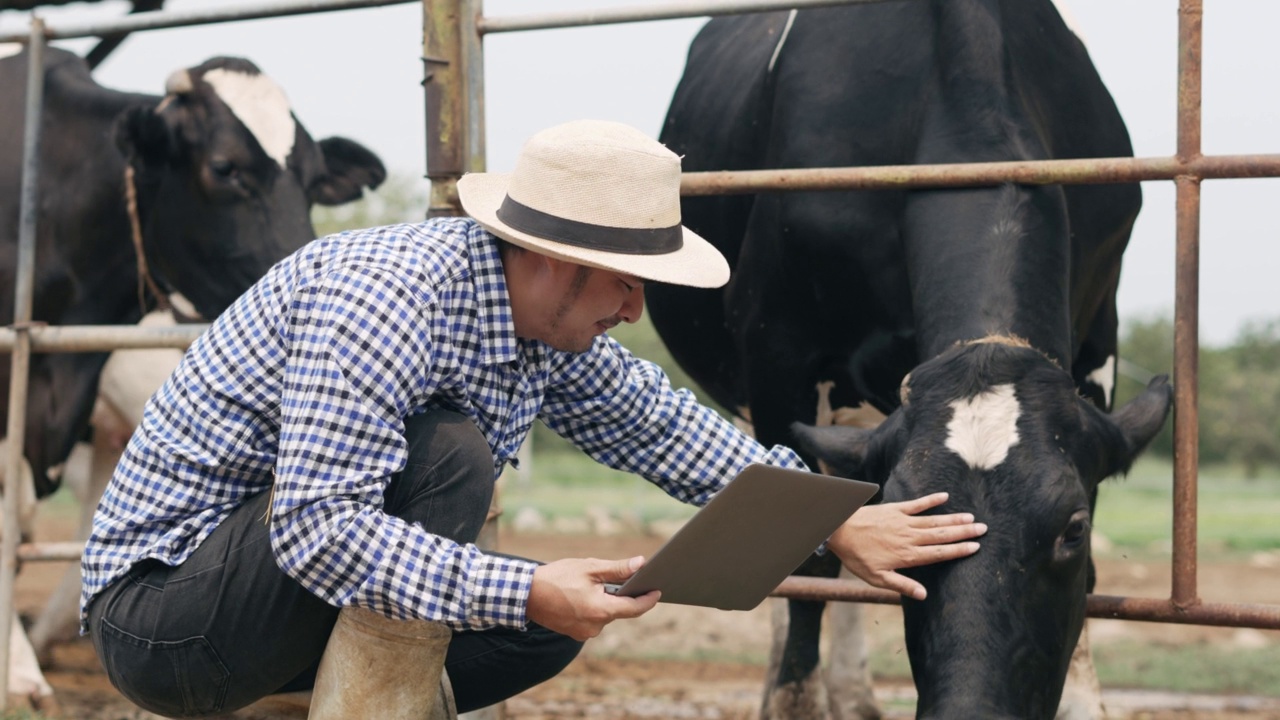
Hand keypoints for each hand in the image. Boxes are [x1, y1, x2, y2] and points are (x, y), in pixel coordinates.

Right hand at [526, 556, 660, 640]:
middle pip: (619, 610)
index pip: (634, 608)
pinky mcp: (575, 633)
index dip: (648, 599)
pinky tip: (580, 595)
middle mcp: (595, 627)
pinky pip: (592, 620)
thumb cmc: (557, 577)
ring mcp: (584, 633)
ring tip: (588, 585)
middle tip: (613, 578)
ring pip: (605, 614)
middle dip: (620, 595)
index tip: (658, 591)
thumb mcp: (589, 568)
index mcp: (601, 610)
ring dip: (604, 601)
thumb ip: (617, 569)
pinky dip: (593, 608)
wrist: (525, 594)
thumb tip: (641, 564)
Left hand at [826, 492, 985, 600]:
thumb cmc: (857, 556)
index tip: (976, 547)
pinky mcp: (895, 509)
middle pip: (942, 535)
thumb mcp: (877, 578)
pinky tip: (944, 496)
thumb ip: (901, 585)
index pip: (939, 553)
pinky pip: (916, 504)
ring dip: (953, 518)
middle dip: (963, 532)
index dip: (958, 550)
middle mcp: (909, 537)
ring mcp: (903, 521)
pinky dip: (931, 500)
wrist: (838, 530)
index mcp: (907, 555)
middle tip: (983, 529)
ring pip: (934, 520)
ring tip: (971, 517)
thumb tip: (924, 595)